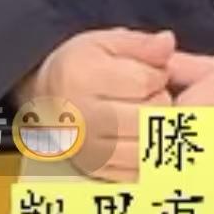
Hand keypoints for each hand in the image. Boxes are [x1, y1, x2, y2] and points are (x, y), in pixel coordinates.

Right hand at [19, 28, 176, 181]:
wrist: (46, 101)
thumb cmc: (79, 67)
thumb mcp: (105, 43)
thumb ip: (140, 43)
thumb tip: (168, 43)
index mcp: (83, 79)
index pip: (145, 81)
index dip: (158, 73)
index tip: (150, 71)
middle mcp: (84, 118)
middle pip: (149, 114)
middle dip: (160, 101)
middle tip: (148, 93)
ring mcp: (90, 150)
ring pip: (148, 145)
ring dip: (157, 128)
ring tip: (144, 113)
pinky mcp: (98, 171)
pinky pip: (140, 169)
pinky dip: (150, 154)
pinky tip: (141, 135)